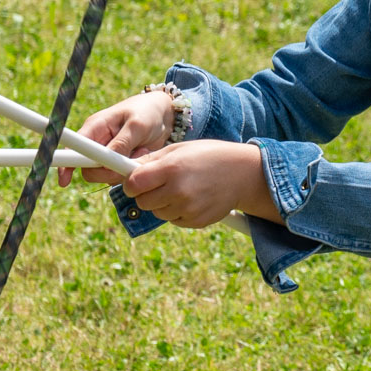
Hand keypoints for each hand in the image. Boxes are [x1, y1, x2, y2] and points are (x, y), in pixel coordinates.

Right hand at [56, 90, 173, 186]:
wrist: (165, 115)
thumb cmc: (148, 112)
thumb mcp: (137, 125)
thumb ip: (122, 143)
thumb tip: (106, 162)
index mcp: (95, 127)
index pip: (73, 148)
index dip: (66, 164)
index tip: (64, 181)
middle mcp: (97, 142)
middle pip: (89, 169)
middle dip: (107, 172)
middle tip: (126, 163)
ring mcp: (107, 154)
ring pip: (105, 175)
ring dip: (123, 169)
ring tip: (141, 152)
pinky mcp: (119, 162)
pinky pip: (119, 176)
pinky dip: (131, 170)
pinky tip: (143, 156)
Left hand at [122, 140, 273, 228]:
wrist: (244, 174)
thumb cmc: (210, 156)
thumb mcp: (180, 149)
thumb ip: (152, 160)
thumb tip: (126, 170)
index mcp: (171, 168)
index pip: (133, 184)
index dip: (131, 184)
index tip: (135, 182)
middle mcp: (178, 190)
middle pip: (142, 202)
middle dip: (146, 194)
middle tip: (159, 185)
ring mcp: (187, 208)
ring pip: (157, 213)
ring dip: (163, 204)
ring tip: (181, 189)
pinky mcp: (196, 221)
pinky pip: (174, 220)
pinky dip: (178, 212)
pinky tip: (192, 198)